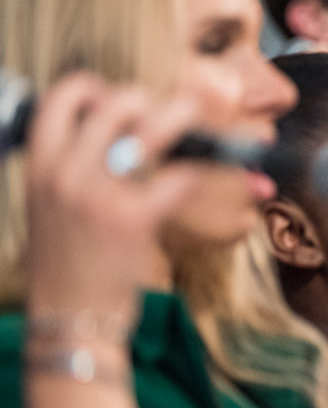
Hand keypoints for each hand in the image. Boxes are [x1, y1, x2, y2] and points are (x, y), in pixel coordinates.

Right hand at [24, 73, 201, 341]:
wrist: (70, 320)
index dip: (98, 87)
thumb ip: (72, 168)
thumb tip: (113, 136)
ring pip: (153, 128)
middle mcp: (64, 172)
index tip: (119, 103)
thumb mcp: (49, 206)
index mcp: (40, 164)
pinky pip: (180, 177)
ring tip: (197, 131)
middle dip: (151, 103)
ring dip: (184, 122)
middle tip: (168, 122)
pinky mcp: (133, 220)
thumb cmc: (67, 264)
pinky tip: (208, 178)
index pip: (64, 94)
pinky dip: (203, 173)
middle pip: (118, 101)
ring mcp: (98, 194)